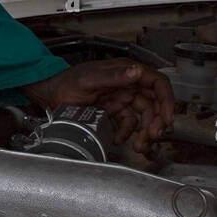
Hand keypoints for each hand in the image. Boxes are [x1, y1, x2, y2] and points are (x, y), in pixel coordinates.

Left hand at [22, 58, 173, 152]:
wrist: (48, 94)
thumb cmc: (66, 81)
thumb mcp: (88, 79)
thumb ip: (113, 76)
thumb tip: (137, 72)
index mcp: (125, 71)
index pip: (156, 82)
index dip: (167, 99)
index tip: (167, 117)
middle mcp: (126, 83)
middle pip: (153, 102)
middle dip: (157, 119)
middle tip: (154, 135)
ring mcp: (121, 97)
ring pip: (143, 115)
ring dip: (145, 130)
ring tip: (140, 145)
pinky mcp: (113, 110)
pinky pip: (127, 123)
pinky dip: (126, 133)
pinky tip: (118, 139)